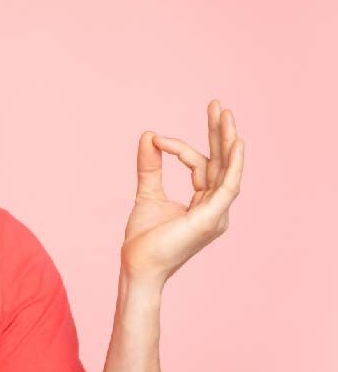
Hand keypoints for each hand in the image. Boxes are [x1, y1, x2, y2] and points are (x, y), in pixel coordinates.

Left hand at [121, 99, 244, 283]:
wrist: (137, 266)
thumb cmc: (144, 239)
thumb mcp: (147, 193)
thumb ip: (151, 166)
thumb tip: (149, 135)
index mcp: (203, 203)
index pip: (200, 166)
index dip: (179, 148)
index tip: (157, 138)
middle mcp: (216, 208)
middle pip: (222, 163)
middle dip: (219, 133)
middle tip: (217, 105)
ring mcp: (217, 214)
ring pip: (226, 170)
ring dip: (226, 140)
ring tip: (224, 114)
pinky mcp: (211, 218)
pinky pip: (228, 186)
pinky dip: (232, 165)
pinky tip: (236, 144)